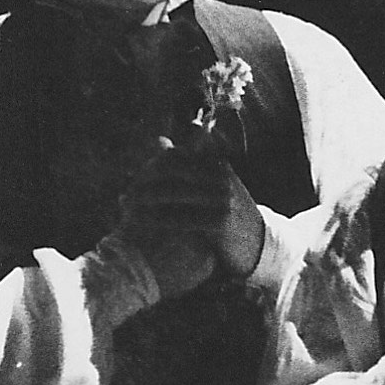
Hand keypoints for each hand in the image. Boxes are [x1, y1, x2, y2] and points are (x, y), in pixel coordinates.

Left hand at [119, 131, 265, 280]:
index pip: (174, 157)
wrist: (259, 243)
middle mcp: (220, 177)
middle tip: (125, 197)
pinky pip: (181, 218)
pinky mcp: (220, 221)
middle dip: (143, 184)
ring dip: (145, 202)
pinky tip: (142, 226)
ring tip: (126, 211)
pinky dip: (158, 220)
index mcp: (215, 163)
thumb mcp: (211, 182)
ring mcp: (222, 198)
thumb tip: (160, 141)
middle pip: (169, 172)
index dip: (150, 167)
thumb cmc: (228, 211)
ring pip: (172, 194)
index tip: (133, 180)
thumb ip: (185, 161)